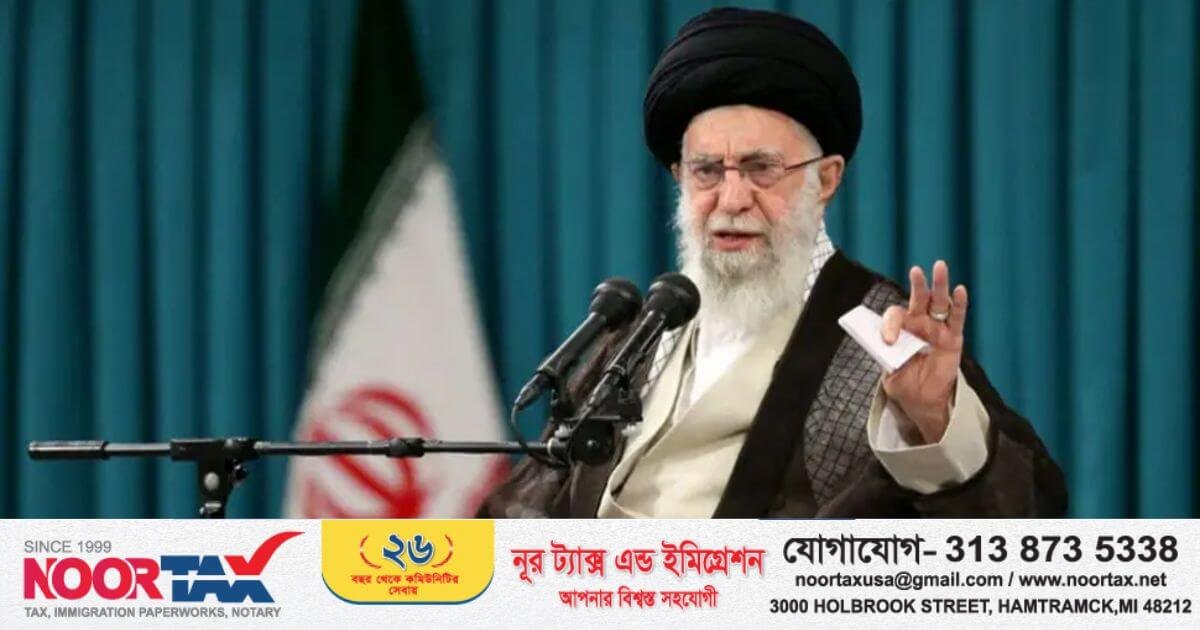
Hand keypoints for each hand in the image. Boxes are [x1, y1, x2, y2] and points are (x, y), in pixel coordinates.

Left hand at [879, 260, 967, 443]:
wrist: (922, 402)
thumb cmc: (904, 384)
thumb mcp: (889, 373)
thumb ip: (887, 358)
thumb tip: (886, 344)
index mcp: (900, 330)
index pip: (895, 316)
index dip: (891, 324)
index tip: (889, 341)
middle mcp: (919, 325)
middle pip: (919, 299)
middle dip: (918, 284)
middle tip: (916, 270)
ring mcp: (937, 330)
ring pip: (939, 302)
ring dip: (940, 285)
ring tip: (940, 266)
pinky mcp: (953, 338)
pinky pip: (957, 318)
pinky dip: (960, 304)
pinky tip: (960, 290)